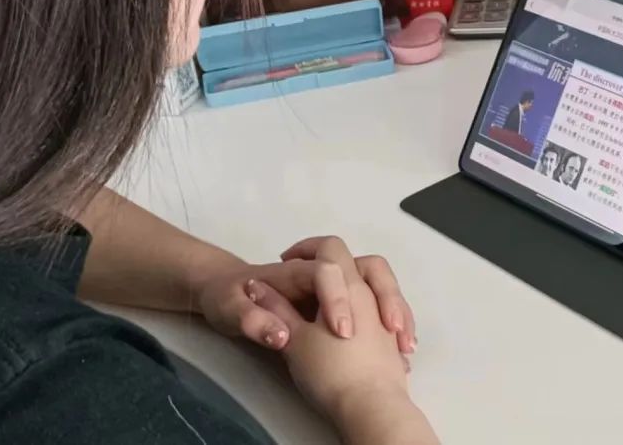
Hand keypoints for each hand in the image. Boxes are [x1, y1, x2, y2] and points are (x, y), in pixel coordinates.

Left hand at [194, 238, 415, 353]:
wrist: (218, 289)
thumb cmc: (227, 298)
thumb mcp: (234, 312)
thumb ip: (258, 322)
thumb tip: (278, 334)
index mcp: (300, 273)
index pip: (328, 269)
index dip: (336, 298)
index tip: (341, 331)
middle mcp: (325, 276)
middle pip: (372, 267)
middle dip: (388, 295)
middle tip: (393, 328)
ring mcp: (336, 289)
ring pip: (380, 286)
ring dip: (396, 311)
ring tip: (404, 345)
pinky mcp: (338, 306)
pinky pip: (378, 307)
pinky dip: (392, 325)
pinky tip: (399, 355)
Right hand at [247, 237, 437, 444]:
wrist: (371, 410)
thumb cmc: (330, 371)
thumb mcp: (293, 338)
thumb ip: (275, 308)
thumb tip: (256, 288)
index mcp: (348, 285)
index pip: (331, 249)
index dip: (307, 247)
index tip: (288, 260)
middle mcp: (371, 294)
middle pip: (368, 263)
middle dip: (345, 263)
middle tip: (318, 273)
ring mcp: (385, 316)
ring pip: (381, 288)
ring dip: (362, 288)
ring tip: (341, 305)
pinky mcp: (392, 340)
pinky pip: (385, 313)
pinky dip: (372, 311)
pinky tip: (356, 329)